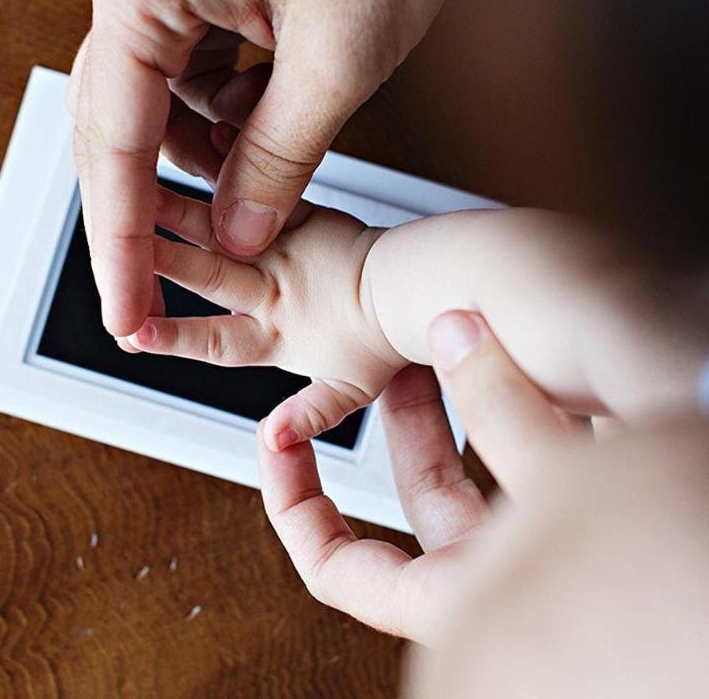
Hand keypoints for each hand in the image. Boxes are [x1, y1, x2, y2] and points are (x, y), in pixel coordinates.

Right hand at [68, 0, 475, 335]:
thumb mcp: (338, 56)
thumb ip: (279, 157)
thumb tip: (240, 233)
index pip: (114, 147)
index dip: (120, 246)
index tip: (125, 314)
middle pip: (117, 136)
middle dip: (145, 218)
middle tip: (154, 297)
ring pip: (162, 118)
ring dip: (204, 167)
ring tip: (255, 189)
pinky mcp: (211, 5)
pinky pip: (200, 91)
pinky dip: (231, 131)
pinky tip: (271, 130)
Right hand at [126, 187, 407, 449]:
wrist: (413, 289)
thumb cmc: (384, 336)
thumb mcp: (350, 392)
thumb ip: (310, 412)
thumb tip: (273, 440)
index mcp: (276, 333)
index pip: (214, 339)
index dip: (173, 336)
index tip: (131, 332)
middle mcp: (271, 288)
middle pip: (204, 273)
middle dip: (155, 258)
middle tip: (112, 241)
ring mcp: (282, 248)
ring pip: (219, 227)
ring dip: (175, 210)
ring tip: (137, 190)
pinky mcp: (300, 215)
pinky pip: (264, 187)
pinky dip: (232, 165)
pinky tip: (207, 138)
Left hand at [257, 310, 585, 642]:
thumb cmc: (663, 587)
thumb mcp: (561, 488)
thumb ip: (502, 412)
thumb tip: (456, 337)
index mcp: (459, 604)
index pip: (335, 568)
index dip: (293, 501)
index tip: (277, 438)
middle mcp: (493, 583)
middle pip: (416, 492)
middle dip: (401, 412)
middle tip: (387, 353)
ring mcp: (543, 552)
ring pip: (481, 471)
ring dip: (468, 403)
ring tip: (458, 339)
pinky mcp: (592, 520)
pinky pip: (540, 463)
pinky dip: (530, 414)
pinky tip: (534, 366)